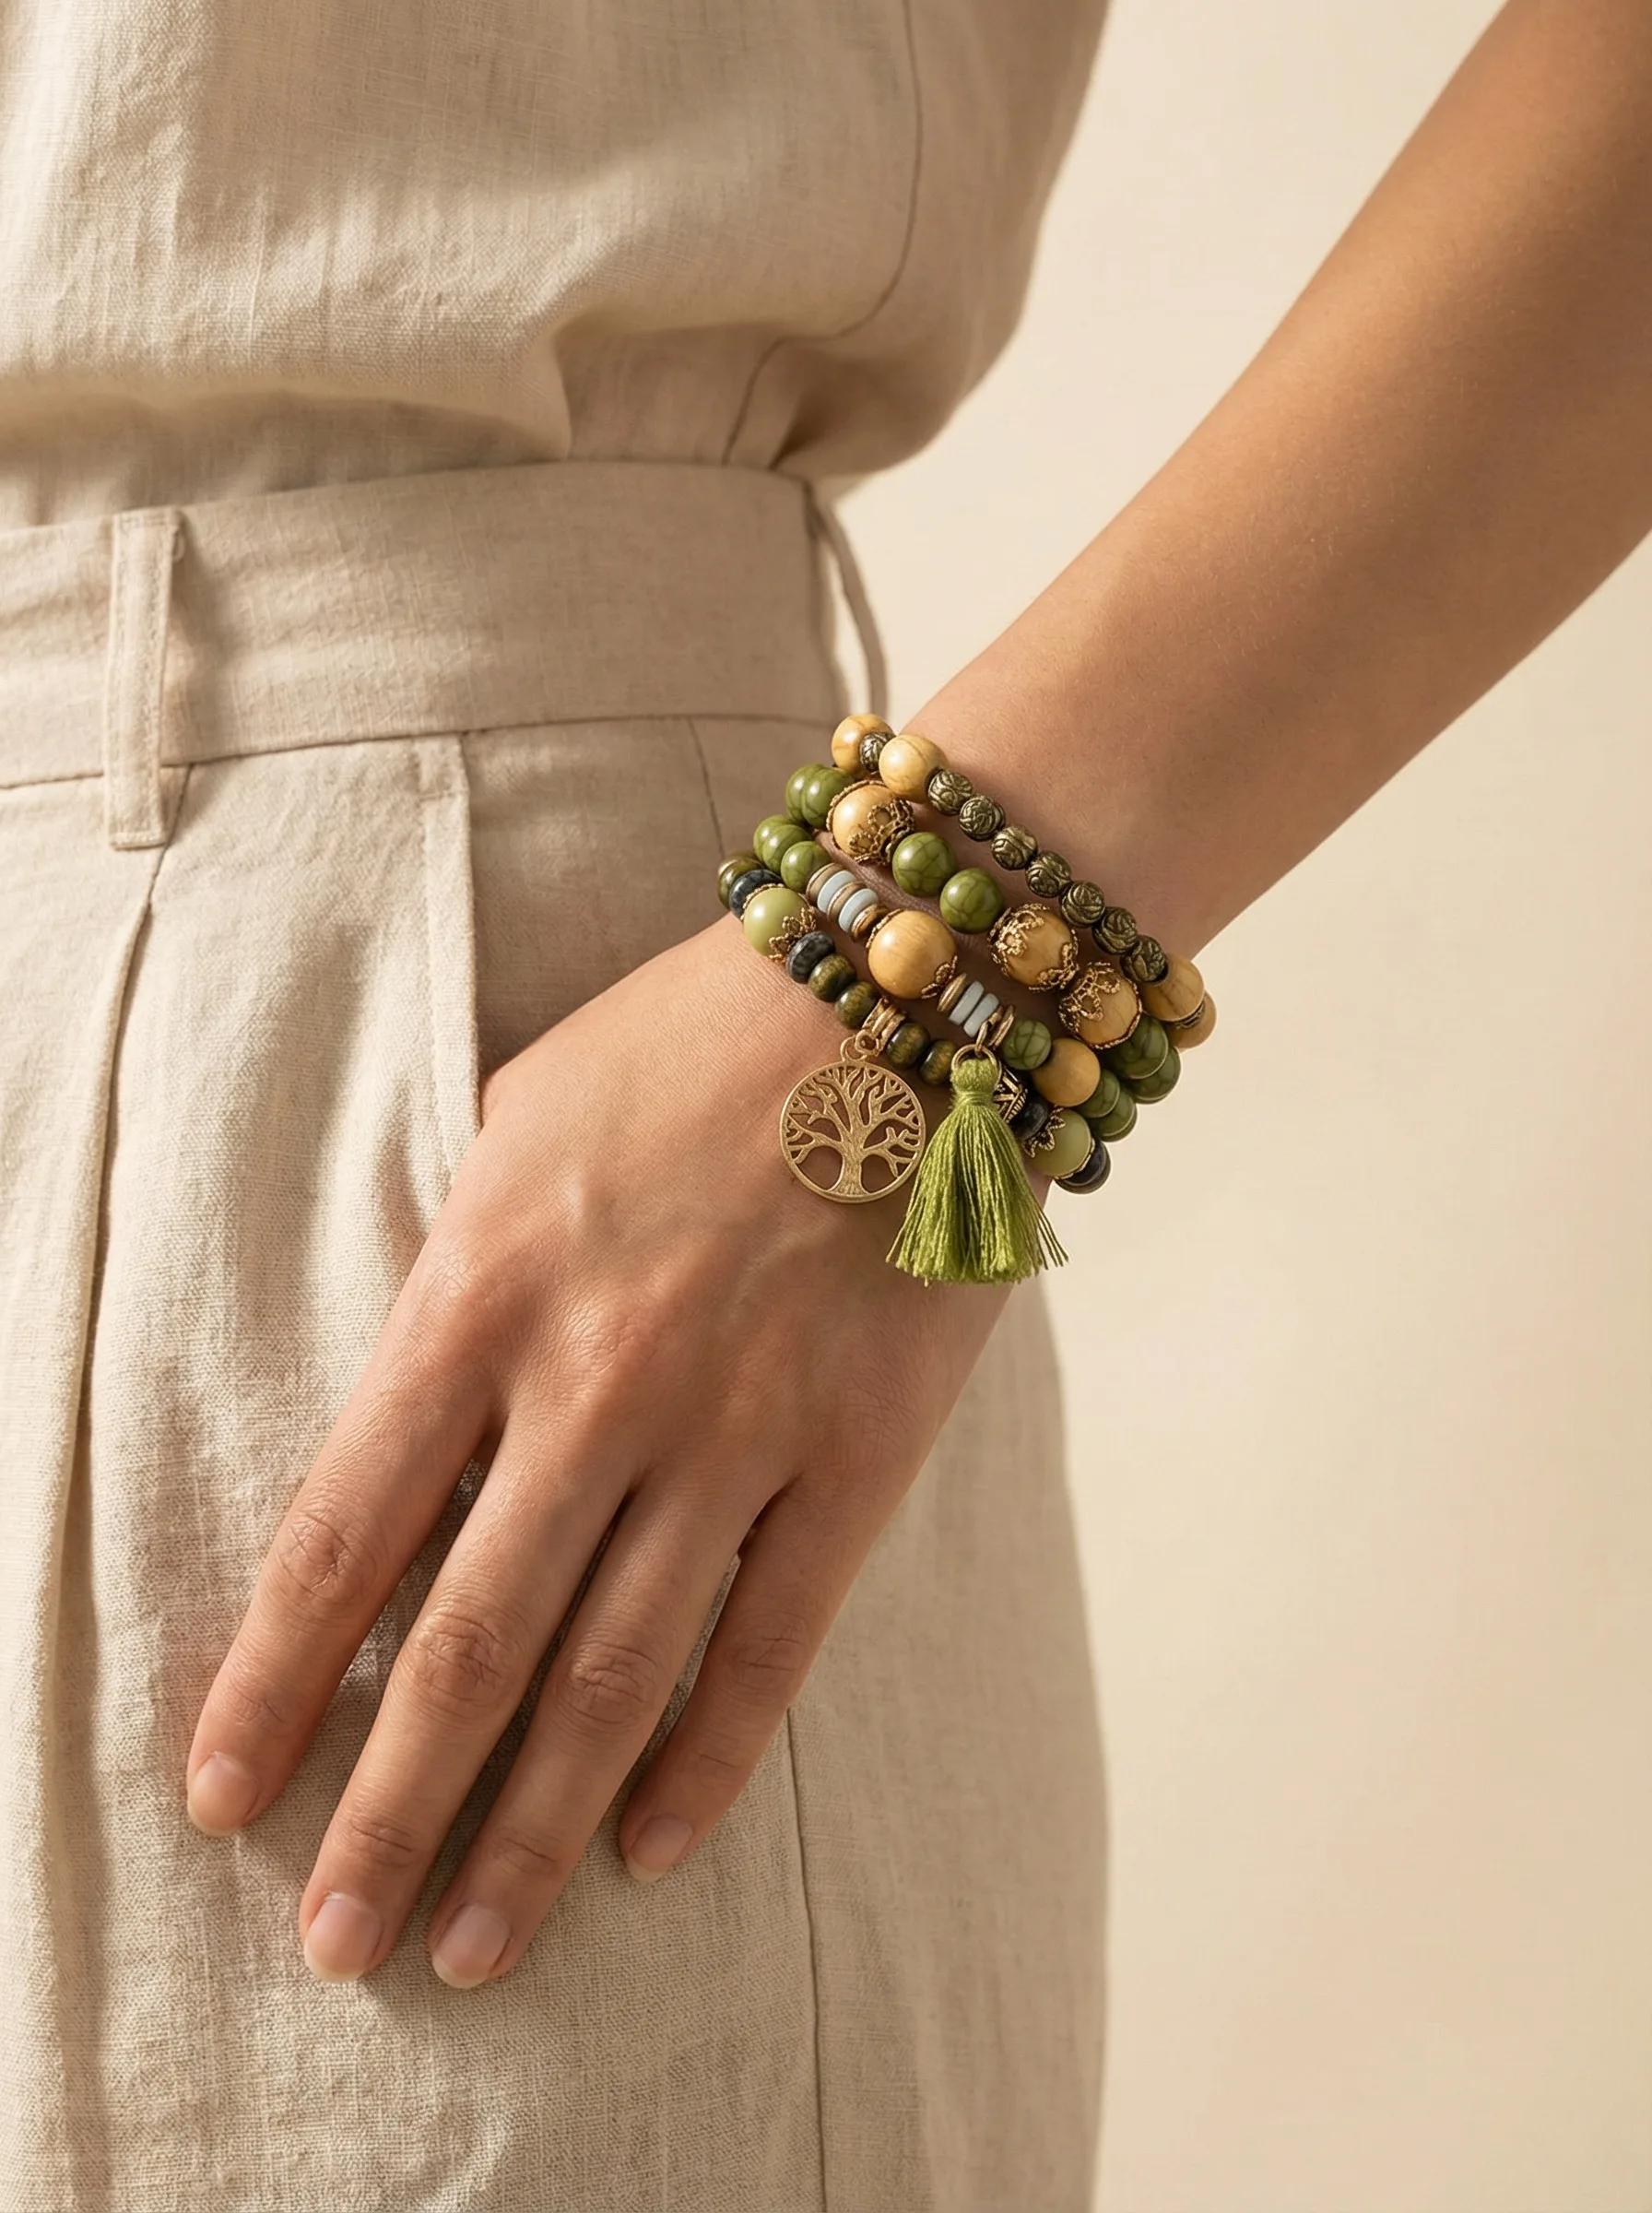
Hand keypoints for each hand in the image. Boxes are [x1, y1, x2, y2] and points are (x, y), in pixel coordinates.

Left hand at [182, 917, 1006, 1986]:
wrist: (904, 994)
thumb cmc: (690, 1038)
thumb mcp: (518, 1121)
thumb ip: (460, 1274)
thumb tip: (424, 1412)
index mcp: (482, 1292)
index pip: (343, 1532)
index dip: (272, 1683)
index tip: (224, 1795)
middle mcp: (595, 1386)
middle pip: (465, 1647)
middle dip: (388, 1814)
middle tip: (337, 1947)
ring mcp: (734, 1432)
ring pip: (611, 1679)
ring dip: (531, 1832)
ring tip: (471, 1949)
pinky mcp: (857, 1454)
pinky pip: (771, 1642)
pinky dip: (707, 1760)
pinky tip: (649, 1847)